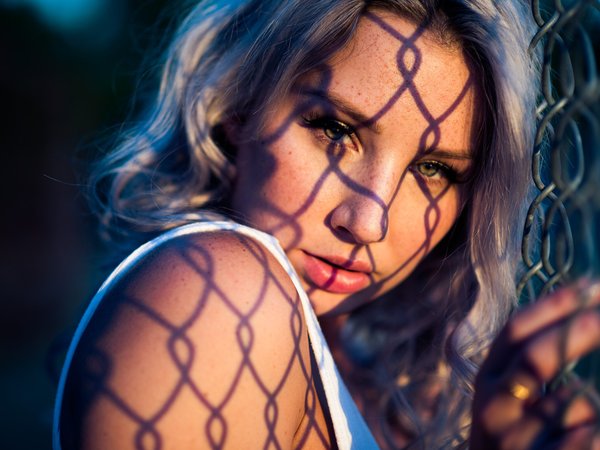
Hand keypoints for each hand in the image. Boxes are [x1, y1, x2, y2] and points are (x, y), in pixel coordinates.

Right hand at [470, 280, 599, 449]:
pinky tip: (579, 434)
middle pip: (536, 357)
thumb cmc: (514, 436)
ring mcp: (514, 442)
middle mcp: (492, 408)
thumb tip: (575, 302)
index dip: (552, 306)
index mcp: (486, 381)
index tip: (589, 284)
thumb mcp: (509, 398)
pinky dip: (592, 431)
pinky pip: (588, 435)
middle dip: (580, 331)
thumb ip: (527, 362)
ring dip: (589, 408)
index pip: (513, 333)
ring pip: (574, 404)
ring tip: (574, 424)